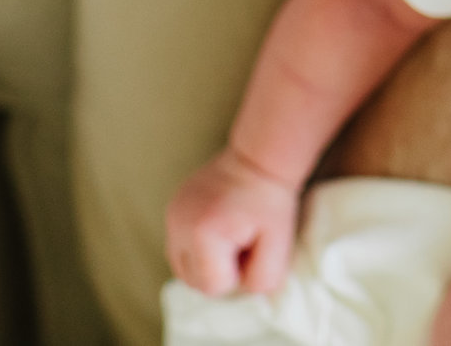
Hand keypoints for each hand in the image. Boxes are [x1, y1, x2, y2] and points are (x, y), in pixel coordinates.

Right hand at [165, 145, 301, 296]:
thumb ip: (263, 279)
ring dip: (207, 263)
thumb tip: (242, 291)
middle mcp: (178, 225)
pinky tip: (219, 229)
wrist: (258, 157)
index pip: (214, 287)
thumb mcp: (280, 244)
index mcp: (203, 234)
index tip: (252, 245)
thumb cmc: (271, 201)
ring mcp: (170, 216)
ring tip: (230, 237)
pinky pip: (179, 248)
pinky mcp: (170, 210)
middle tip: (243, 242)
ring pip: (183, 268)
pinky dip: (198, 248)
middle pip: (194, 281)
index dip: (238, 274)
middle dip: (220, 271)